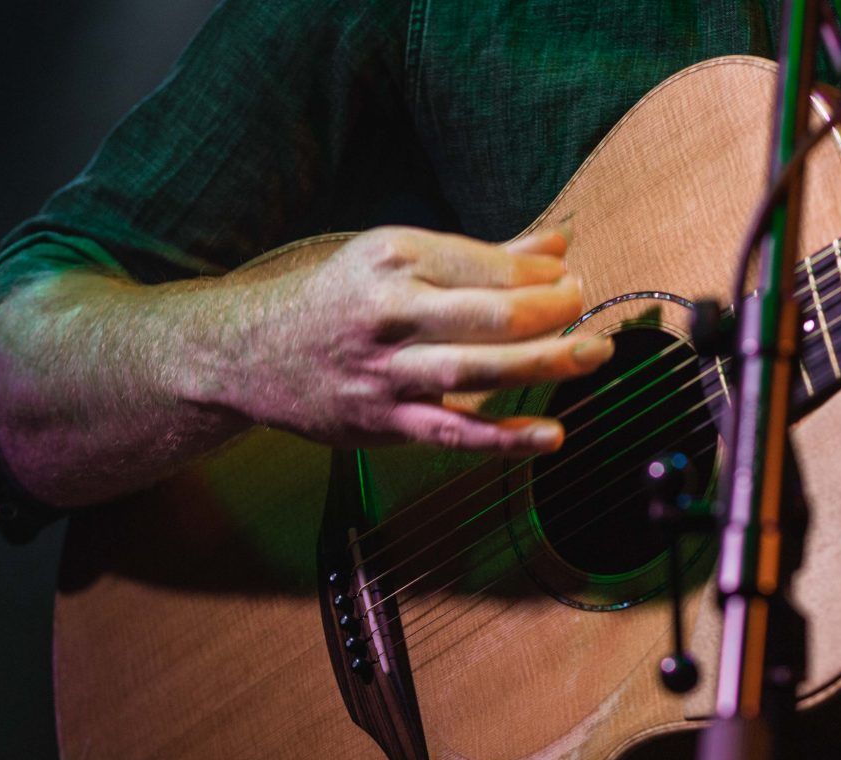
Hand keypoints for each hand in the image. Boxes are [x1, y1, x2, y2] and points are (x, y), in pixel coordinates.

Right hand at [207, 226, 611, 452]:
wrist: (246, 353)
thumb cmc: (334, 299)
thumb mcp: (395, 258)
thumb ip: (482, 255)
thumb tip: (559, 241)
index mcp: (393, 257)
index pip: (488, 264)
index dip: (542, 273)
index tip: (571, 278)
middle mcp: (388, 311)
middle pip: (492, 314)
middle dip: (553, 311)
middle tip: (587, 309)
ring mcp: (384, 371)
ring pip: (479, 369)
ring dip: (546, 363)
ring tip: (593, 353)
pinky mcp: (381, 422)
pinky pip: (453, 431)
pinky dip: (505, 437)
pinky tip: (550, 434)